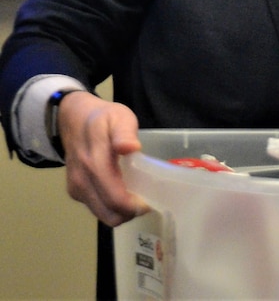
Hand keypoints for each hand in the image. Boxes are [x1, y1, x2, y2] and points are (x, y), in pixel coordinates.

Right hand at [57, 91, 148, 226]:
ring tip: (137, 198)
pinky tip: (123, 194)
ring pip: (102, 215)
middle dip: (130, 213)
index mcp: (94, 163)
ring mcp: (76, 188)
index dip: (134, 207)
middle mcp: (82, 180)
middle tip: (147, 201)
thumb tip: (130, 147)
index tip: (151, 202)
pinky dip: (111, 208)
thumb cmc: (102, 119)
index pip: (114, 198)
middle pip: (109, 213)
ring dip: (121, 213)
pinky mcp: (74, 192)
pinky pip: (96, 208)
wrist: (73, 119)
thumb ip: (124, 132)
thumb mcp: (119, 117)